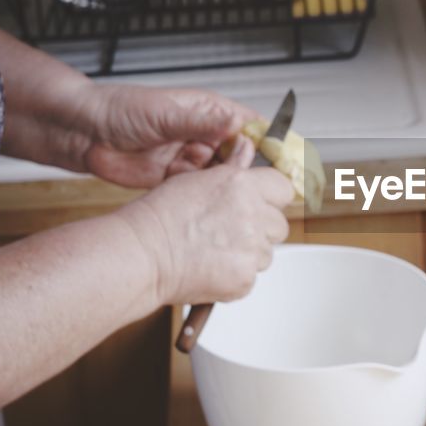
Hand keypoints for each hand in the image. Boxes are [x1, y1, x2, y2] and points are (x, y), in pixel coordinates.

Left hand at [81, 85, 258, 188]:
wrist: (83, 134)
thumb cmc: (119, 109)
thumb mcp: (165, 114)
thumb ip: (201, 122)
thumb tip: (235, 124)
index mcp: (207, 111)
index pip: (250, 124)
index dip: (271, 140)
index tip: (287, 156)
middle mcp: (203, 134)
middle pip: (243, 154)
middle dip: (255, 169)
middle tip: (268, 186)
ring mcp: (190, 158)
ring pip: (224, 176)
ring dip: (233, 186)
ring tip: (243, 197)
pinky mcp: (176, 180)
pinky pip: (201, 191)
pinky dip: (210, 199)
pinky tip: (216, 205)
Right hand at [120, 138, 294, 304]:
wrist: (141, 254)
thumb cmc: (159, 217)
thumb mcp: (196, 179)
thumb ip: (231, 168)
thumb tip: (246, 147)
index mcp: (242, 185)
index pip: (283, 188)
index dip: (272, 198)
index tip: (261, 205)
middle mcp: (252, 214)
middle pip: (279, 224)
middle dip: (261, 230)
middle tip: (229, 232)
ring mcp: (251, 248)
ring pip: (267, 253)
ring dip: (249, 254)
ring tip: (215, 250)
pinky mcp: (244, 277)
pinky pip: (252, 276)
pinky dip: (236, 276)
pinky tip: (211, 267)